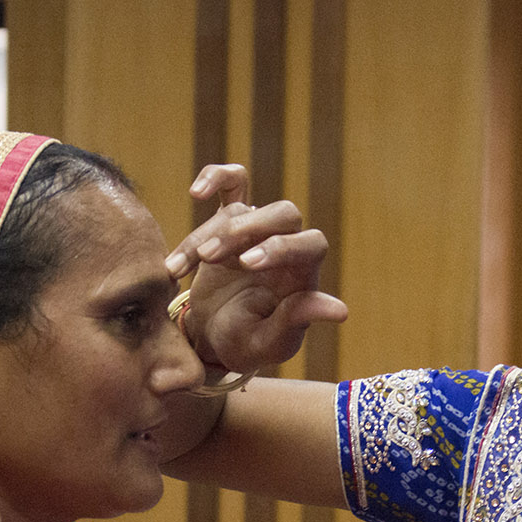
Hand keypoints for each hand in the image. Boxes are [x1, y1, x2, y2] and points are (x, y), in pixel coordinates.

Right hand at [164, 164, 346, 373]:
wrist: (211, 337)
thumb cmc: (246, 344)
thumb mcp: (269, 343)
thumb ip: (296, 322)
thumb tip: (340, 311)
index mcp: (304, 274)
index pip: (310, 244)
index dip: (282, 247)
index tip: (247, 264)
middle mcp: (287, 245)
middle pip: (283, 214)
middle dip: (245, 230)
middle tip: (210, 257)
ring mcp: (259, 230)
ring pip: (242, 210)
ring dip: (207, 234)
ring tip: (180, 268)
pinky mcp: (230, 222)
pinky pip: (232, 185)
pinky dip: (216, 178)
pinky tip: (197, 192)